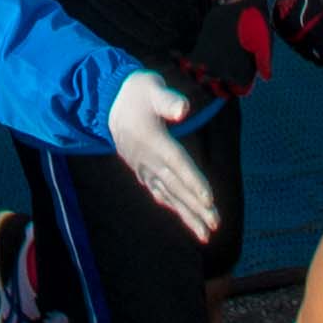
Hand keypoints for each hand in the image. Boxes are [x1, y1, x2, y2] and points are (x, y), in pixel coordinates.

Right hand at [106, 69, 225, 244]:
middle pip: (175, 185)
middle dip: (195, 206)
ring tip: (205, 234)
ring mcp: (143, 167)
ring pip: (167, 194)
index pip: (177, 163)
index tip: (209, 200)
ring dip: (186, 214)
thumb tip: (183, 109)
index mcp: (152, 139)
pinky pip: (158, 192)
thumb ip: (168, 100)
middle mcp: (147, 158)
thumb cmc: (136, 92)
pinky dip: (171, 205)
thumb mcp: (151, 88)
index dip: (193, 181)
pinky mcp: (141, 170)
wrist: (107, 102)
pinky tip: (184, 217)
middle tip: (215, 224)